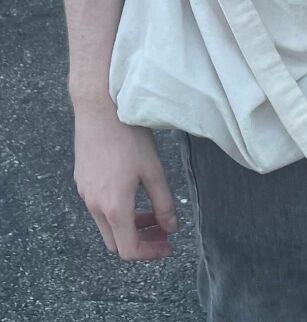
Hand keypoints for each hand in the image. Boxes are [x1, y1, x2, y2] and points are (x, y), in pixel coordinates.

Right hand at [72, 99, 178, 260]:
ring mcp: (84, 193)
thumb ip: (164, 203)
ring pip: (106, 224)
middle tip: (162, 229)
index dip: (151, 253)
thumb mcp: (153, 170)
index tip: (168, 245)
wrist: (99, 108)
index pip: (129, 250)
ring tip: (150, 209)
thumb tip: (171, 227)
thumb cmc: (129, 136)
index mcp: (113, 207)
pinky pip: (98, 206)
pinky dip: (116, 210)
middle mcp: (94, 205)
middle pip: (115, 242)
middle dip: (141, 241)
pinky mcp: (81, 180)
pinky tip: (131, 190)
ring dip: (129, 225)